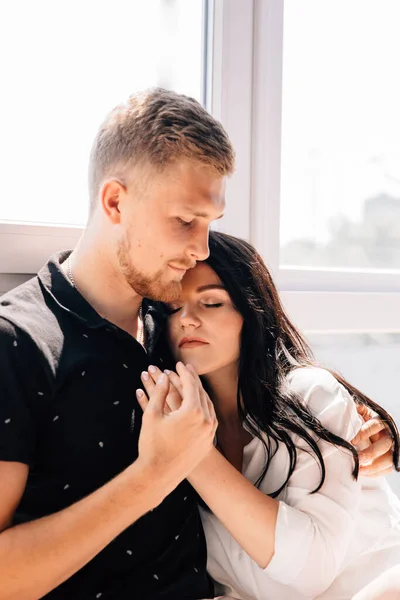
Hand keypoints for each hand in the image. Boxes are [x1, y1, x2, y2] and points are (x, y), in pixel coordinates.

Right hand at [135, 362, 216, 489]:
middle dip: (193, 379)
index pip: (191, 385)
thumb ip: (160, 392)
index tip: (179, 364)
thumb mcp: (152, 415)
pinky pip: (209, 418)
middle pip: (201, 392)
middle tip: (186, 369)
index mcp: (193, 412)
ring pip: (208, 405)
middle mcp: (206, 420)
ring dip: (199, 392)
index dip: (184, 372)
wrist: (159, 475)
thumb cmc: (153, 445)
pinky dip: (203, 407)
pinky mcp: (209, 441)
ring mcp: (209, 432)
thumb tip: (165, 377)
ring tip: (191, 383)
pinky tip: (197, 403)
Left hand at [353, 404, 393, 476]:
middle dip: (371, 452)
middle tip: (358, 458)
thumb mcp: (357, 411)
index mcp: (381, 419)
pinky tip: (363, 473)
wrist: (364, 429)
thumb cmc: (359, 419)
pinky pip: (387, 469)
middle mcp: (389, 433)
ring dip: (374, 466)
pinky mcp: (390, 459)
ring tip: (359, 470)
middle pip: (385, 444)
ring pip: (389, 459)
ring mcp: (391, 447)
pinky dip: (375, 473)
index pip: (376, 425)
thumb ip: (353, 409)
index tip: (353, 440)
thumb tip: (344, 408)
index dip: (365, 432)